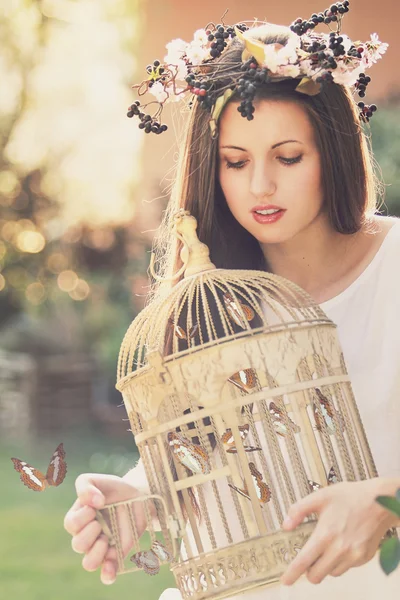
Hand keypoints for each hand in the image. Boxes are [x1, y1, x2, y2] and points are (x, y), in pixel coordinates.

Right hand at [64, 473, 149, 584]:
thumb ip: (84, 485)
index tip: (96, 506)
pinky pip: (107, 573)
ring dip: (96, 553)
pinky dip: (107, 574)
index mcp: (79, 517)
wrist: (138, 494)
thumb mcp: (96, 479)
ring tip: (106, 539)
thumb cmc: (113, 488)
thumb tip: (91, 503)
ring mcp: (102, 546)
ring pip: (89, 563)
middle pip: (77, 545)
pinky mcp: (117, 554)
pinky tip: (111, 568)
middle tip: (100, 522)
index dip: (82, 517)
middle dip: (89, 533)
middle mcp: (88, 534)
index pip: (71, 524)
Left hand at [280, 477, 398, 585]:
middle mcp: (339, 549)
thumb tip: (286, 525)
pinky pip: (346, 568)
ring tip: (327, 547)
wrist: (379, 501)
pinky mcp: (363, 558)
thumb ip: (299, 510)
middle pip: (316, 575)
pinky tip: (342, 544)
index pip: (304, 561)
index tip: (285, 581)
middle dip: (308, 571)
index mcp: (325, 534)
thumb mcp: (320, 496)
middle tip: (308, 559)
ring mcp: (353, 556)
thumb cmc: (349, 496)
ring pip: (331, 573)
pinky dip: (339, 562)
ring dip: (325, 566)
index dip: (292, 573)